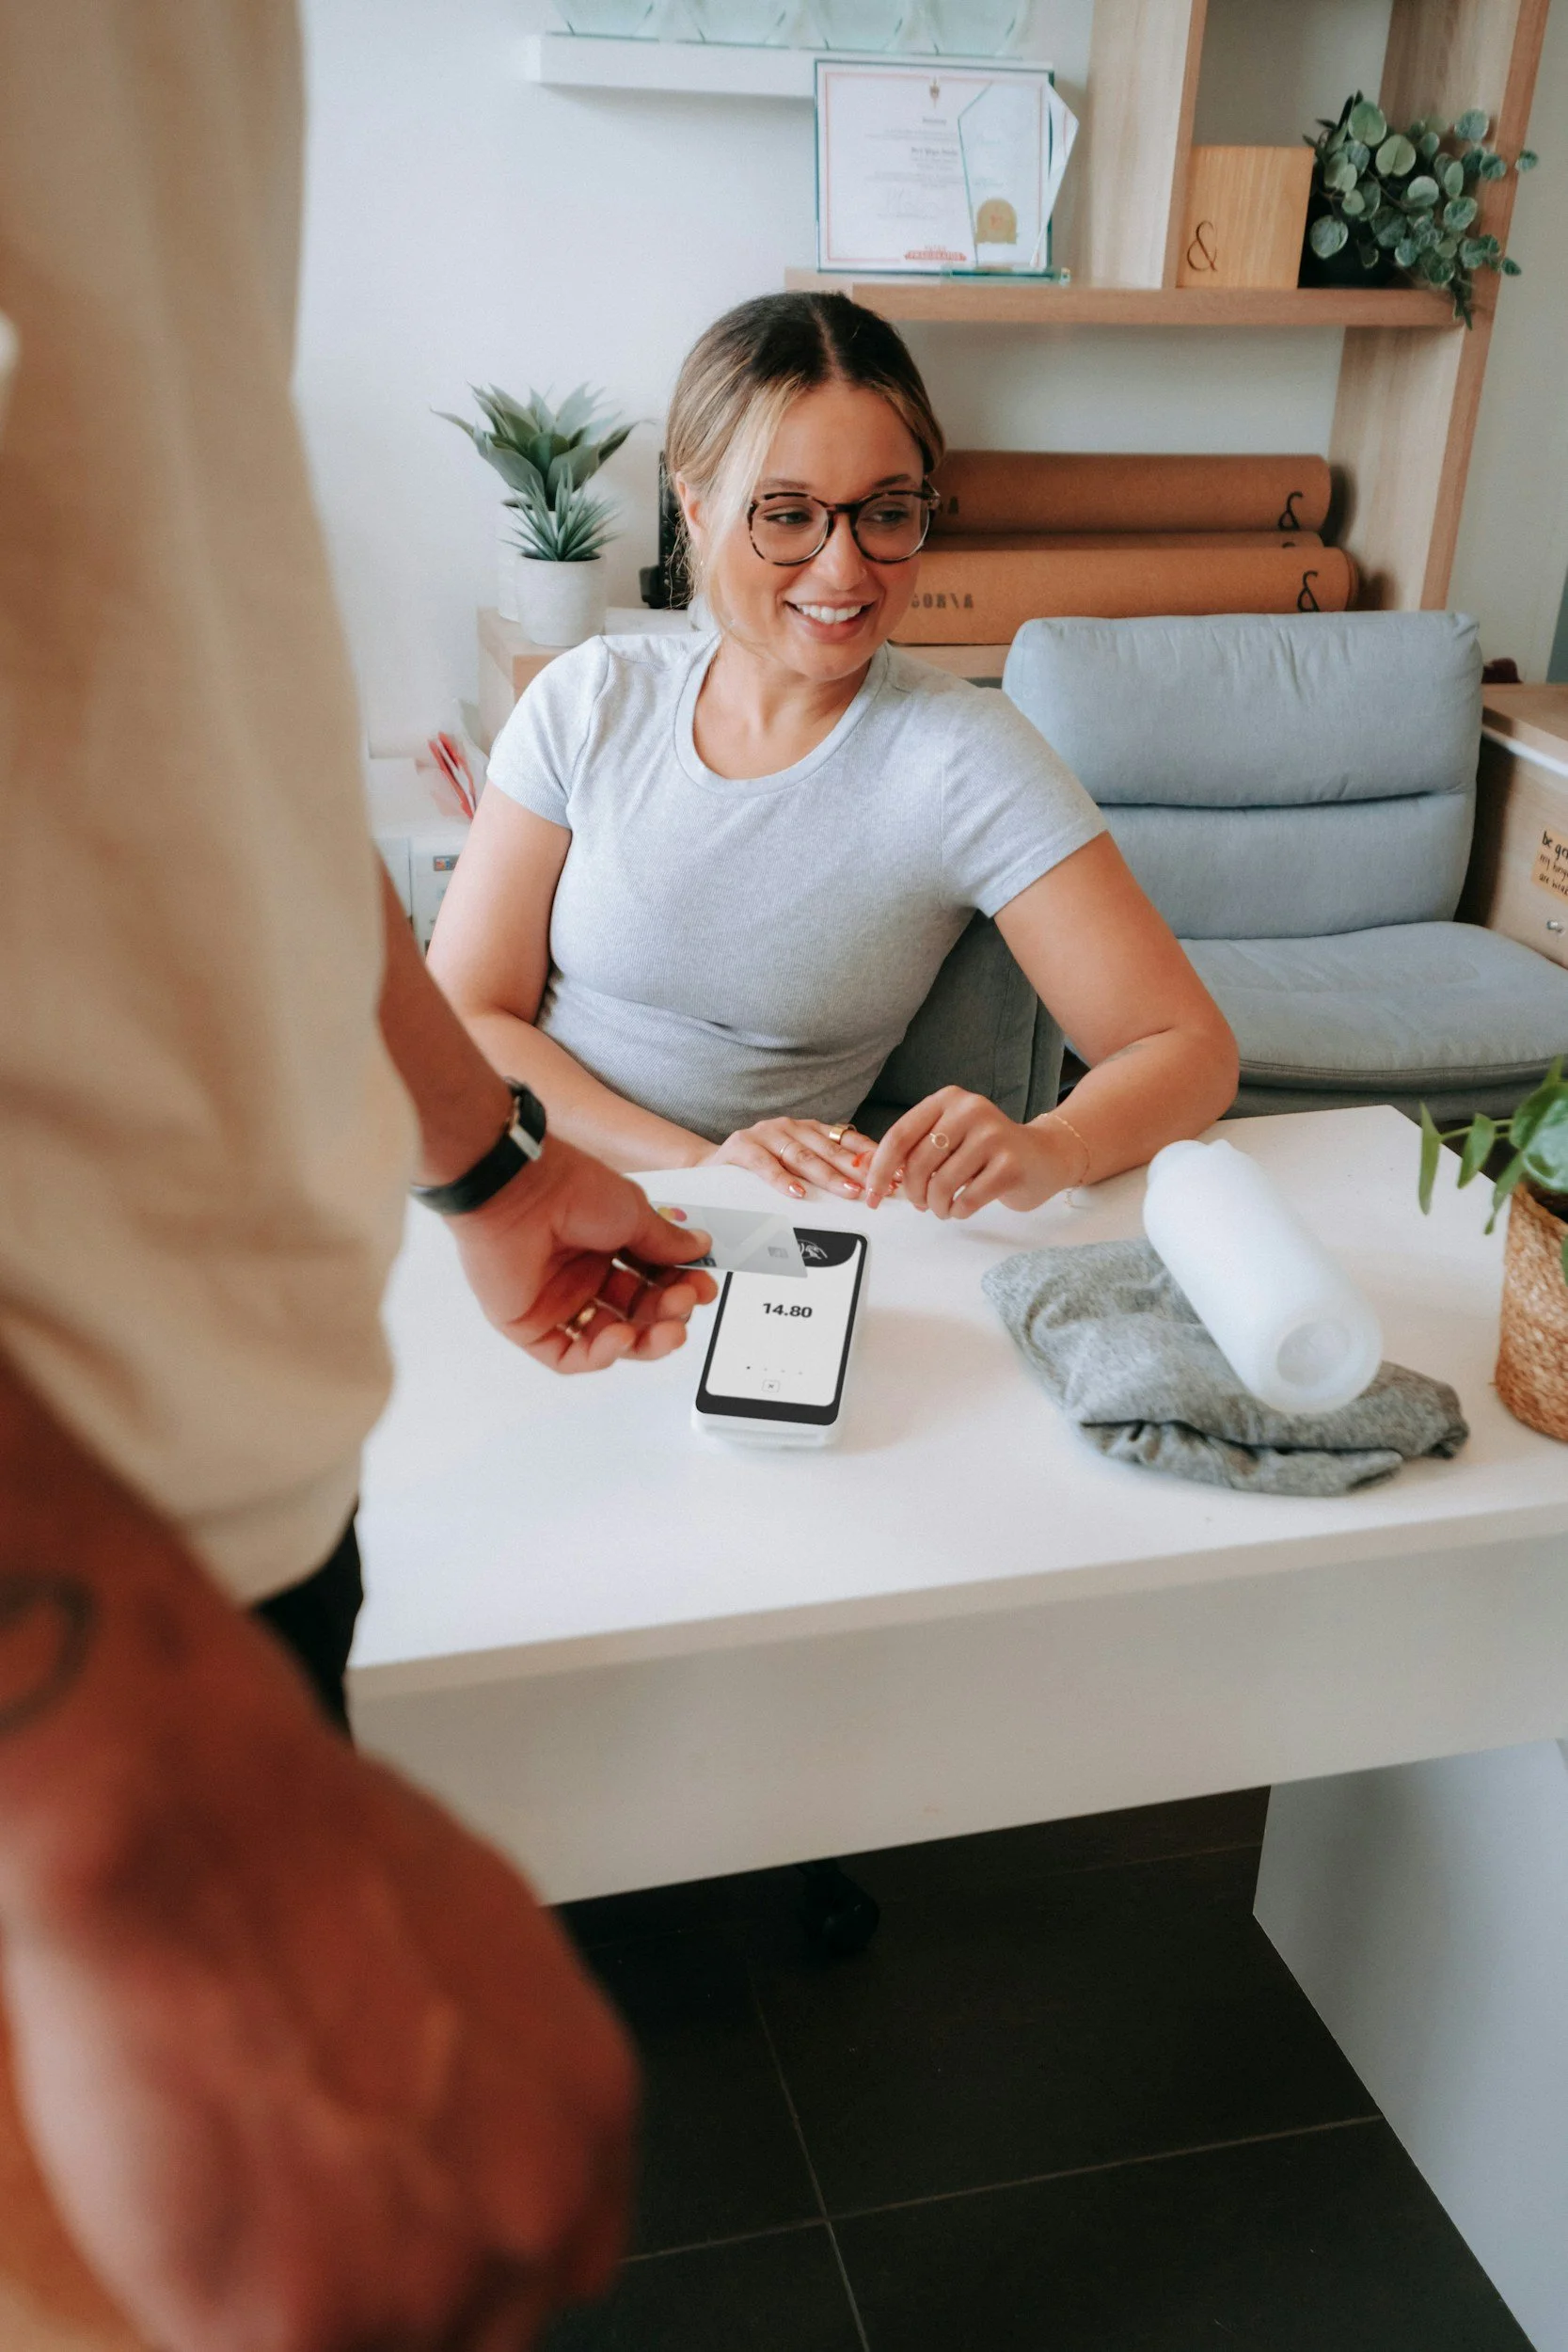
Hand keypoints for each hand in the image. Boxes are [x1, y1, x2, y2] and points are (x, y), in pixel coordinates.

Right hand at [0, 1577, 635, 2351]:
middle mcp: (534, 2210)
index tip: (427, 2230)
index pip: (568, 2252)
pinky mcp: (301, 2332)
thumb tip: (472, 2124)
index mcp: (589, 2111)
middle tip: (318, 2208)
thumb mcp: (482, 1946)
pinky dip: (220, 2306)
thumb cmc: (314, 1855)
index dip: (480, 2245)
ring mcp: (426, 2283)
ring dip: (310, 2293)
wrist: (198, 1836)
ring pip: (372, 2344)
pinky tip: (201, 2200)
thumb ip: (503, 2071)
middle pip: (479, 2319)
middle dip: (400, 2276)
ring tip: (247, 2181)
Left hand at [450, 1136, 717, 1372]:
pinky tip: (622, 1338)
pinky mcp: (529, 1325)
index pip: (651, 1279)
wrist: (519, 1190)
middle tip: (686, 1305)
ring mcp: (555, 1301)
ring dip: (644, 1341)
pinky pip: (570, 1356)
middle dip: (668, 1314)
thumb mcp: (633, 1212)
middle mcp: (581, 1273)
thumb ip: (666, 1241)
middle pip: (635, 1313)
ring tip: (667, 1331)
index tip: (703, 1287)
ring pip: (608, 1340)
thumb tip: (699, 1248)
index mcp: (604, 1243)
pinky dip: (602, 1355)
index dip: (680, 1287)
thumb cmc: (569, 1188)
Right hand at [702, 1119, 870, 1201]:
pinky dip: (783, 1180)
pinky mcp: (741, 1147)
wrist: (710, 1166)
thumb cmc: (758, 1168)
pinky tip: (798, 1193)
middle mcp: (789, 1127)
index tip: (893, 1173)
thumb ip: (825, 1169)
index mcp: (807, 1129)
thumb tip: (868, 1184)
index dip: (871, 1157)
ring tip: (848, 1191)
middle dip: (858, 1169)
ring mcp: (765, 1134)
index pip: (846, 1139)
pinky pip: (765, 1165)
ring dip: (828, 1176)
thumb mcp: (795, 1165)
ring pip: (802, 1157)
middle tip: (879, 1185)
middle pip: (829, 1149)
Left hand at [865, 1090, 1077, 1218]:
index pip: (900, 1136)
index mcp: (948, 1099)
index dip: (879, 1169)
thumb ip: (917, 1148)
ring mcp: (993, 1135)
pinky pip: (968, 1199)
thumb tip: (875, 1176)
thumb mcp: (950, 1136)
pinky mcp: (1011, 1164)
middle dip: (912, 1193)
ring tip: (943, 1208)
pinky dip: (958, 1211)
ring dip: (936, 1206)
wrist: (1045, 1155)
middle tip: (919, 1204)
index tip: (870, 1194)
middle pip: (918, 1163)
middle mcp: (970, 1110)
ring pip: (941, 1184)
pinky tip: (963, 1207)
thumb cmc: (988, 1151)